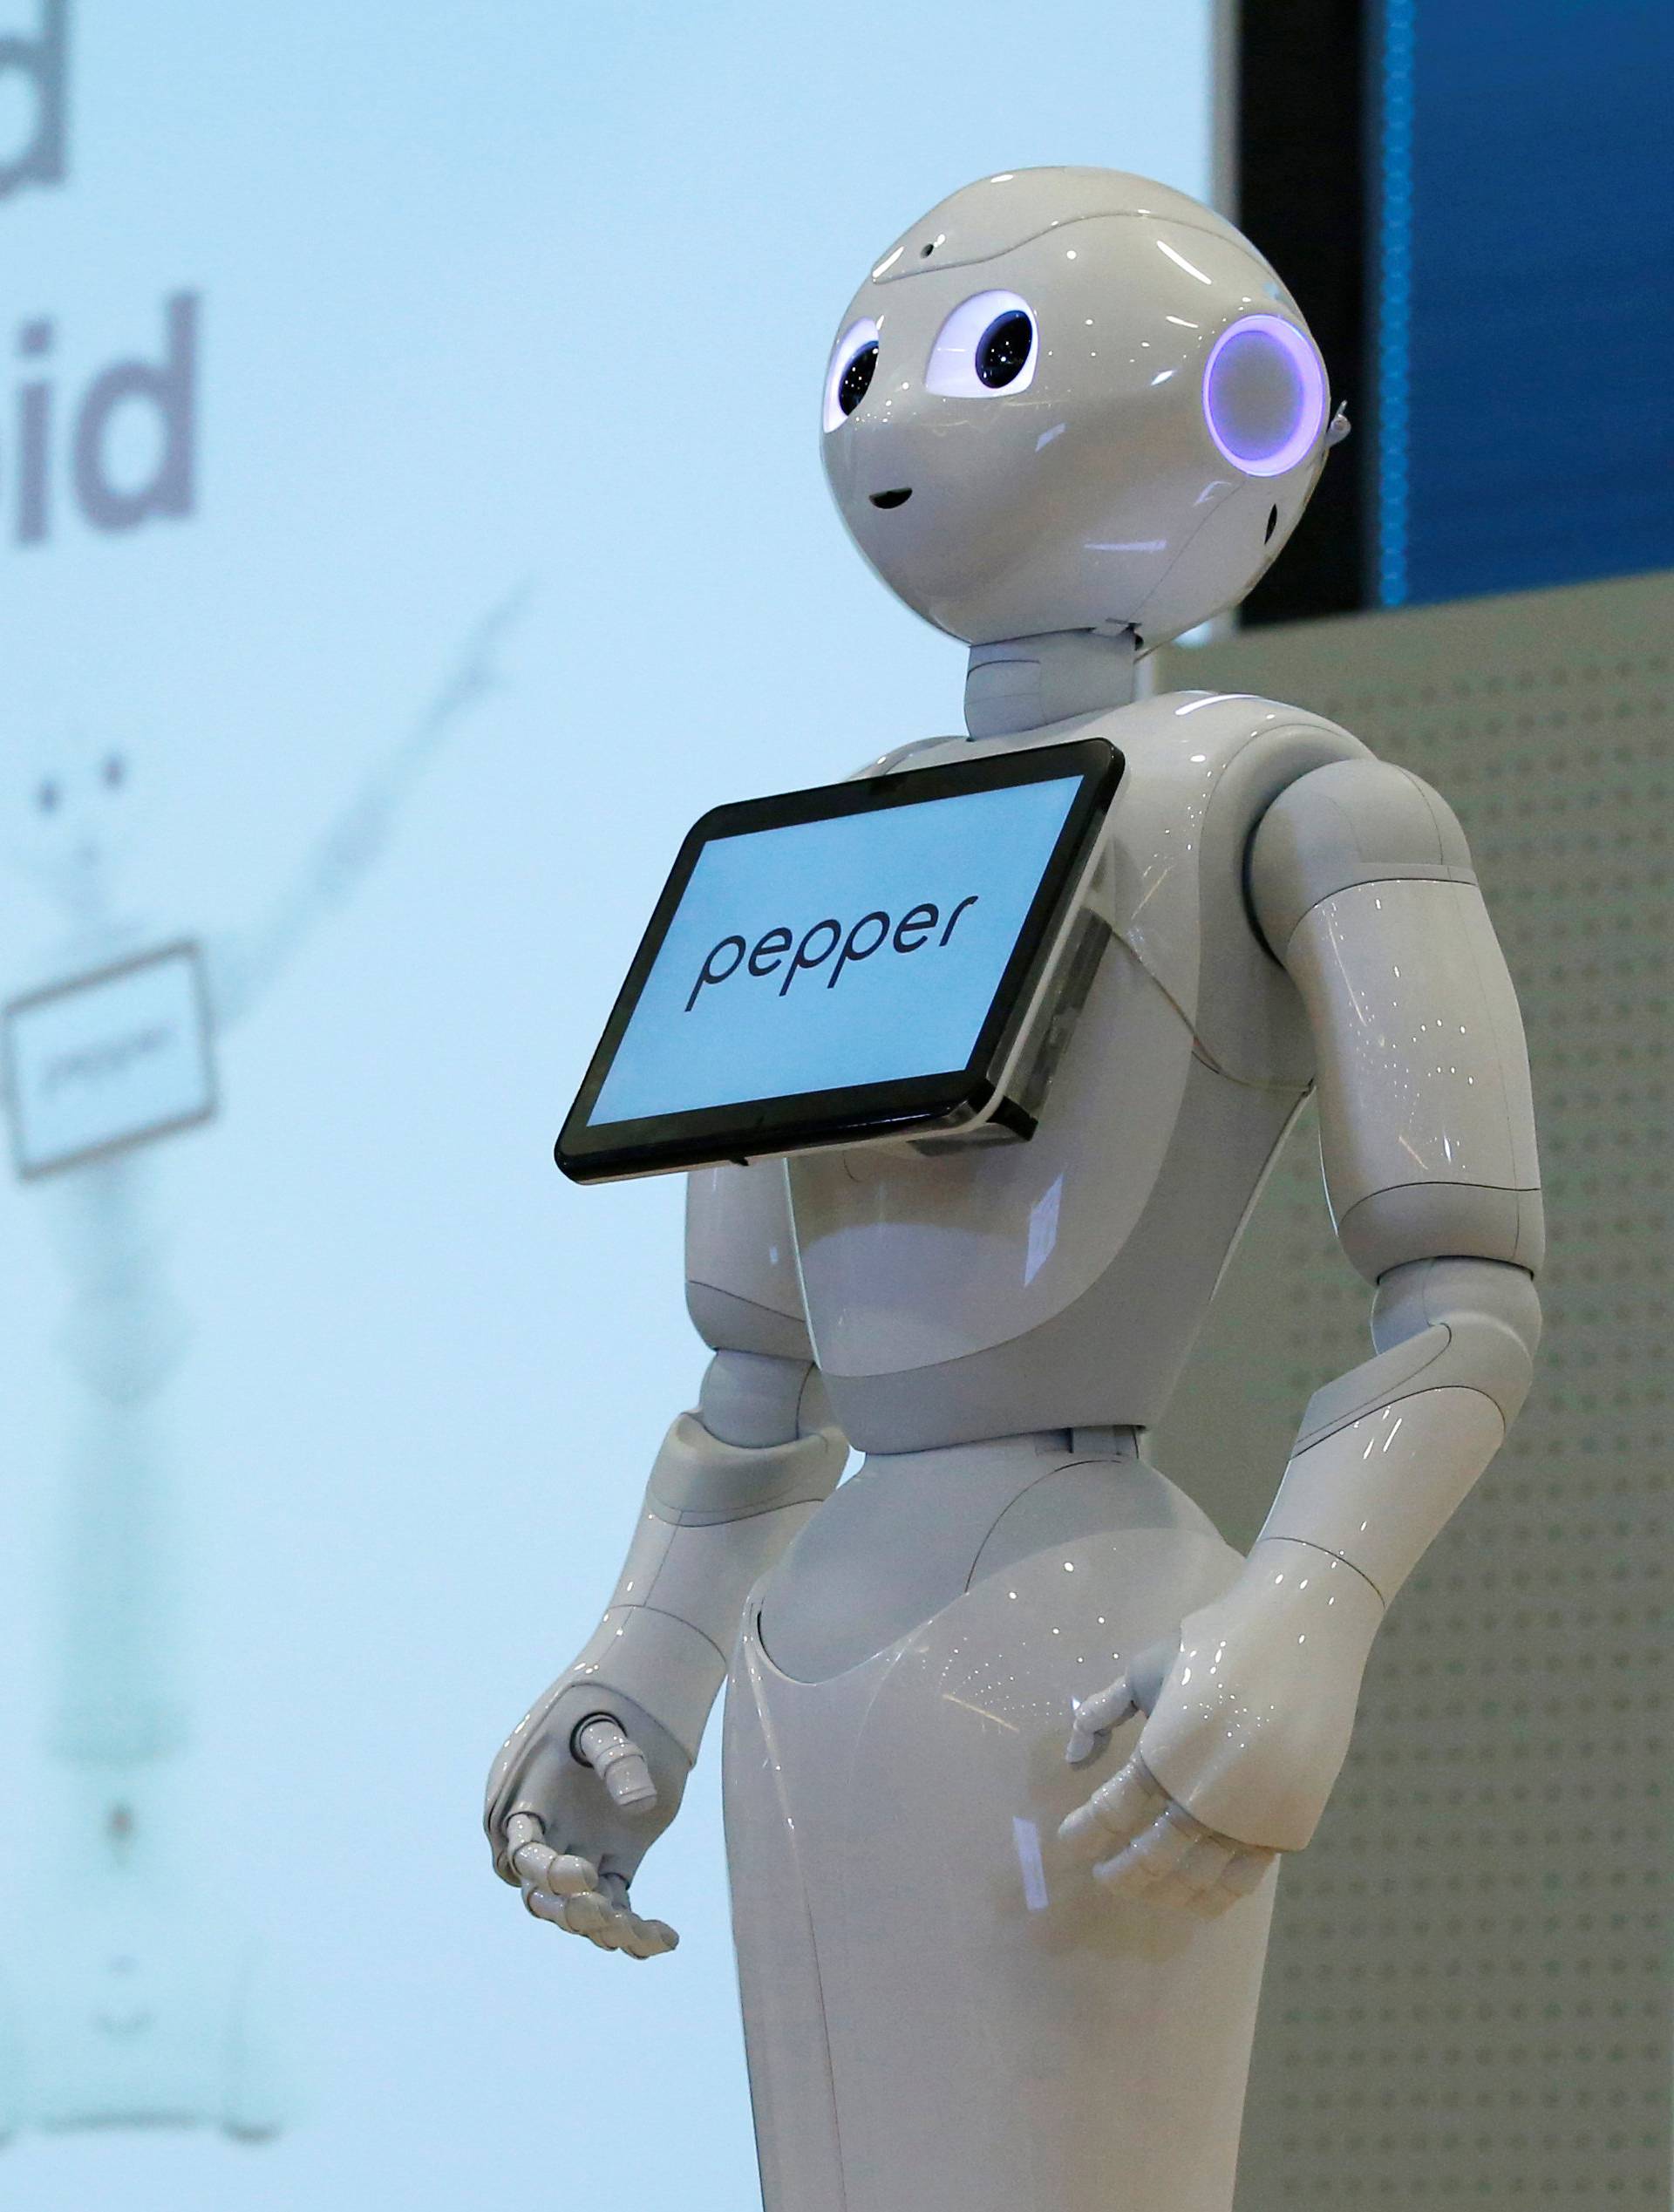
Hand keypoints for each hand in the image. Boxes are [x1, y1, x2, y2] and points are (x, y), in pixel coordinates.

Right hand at [486, 1677, 690, 1958]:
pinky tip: (666, 1940)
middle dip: (570, 1912)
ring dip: (606, 1927)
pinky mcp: (614, 1861)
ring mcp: (579, 1851)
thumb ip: (616, 1760)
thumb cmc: (607, 1705)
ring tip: (646, 1935)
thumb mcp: (604, 1725)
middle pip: (542, 1895)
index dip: (548, 1872)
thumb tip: (639, 1807)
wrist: (631, 1697)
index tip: (585, 1876)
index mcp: (526, 1803)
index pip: (523, 1853)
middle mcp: (546, 1836)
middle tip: (609, 1916)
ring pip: (579, 1909)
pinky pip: (617, 1905)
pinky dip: (636, 1928)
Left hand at [1058, 1540, 1384, 1914]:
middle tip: (1105, 1876)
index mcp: (1164, 1755)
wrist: (1301, 1636)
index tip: (1070, 1843)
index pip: (1111, 1813)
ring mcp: (1253, 1819)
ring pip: (1200, 1880)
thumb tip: (1076, 1761)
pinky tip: (1197, 1893)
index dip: (1085, 1833)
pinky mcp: (1291, 1826)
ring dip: (1165, 1893)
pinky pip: (1246, 1877)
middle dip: (1120, 1874)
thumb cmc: (1214, 1646)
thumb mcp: (1143, 1669)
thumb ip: (1101, 1713)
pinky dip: (1216, 1895)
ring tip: (1147, 1890)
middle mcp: (1207, 1798)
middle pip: (1152, 1859)